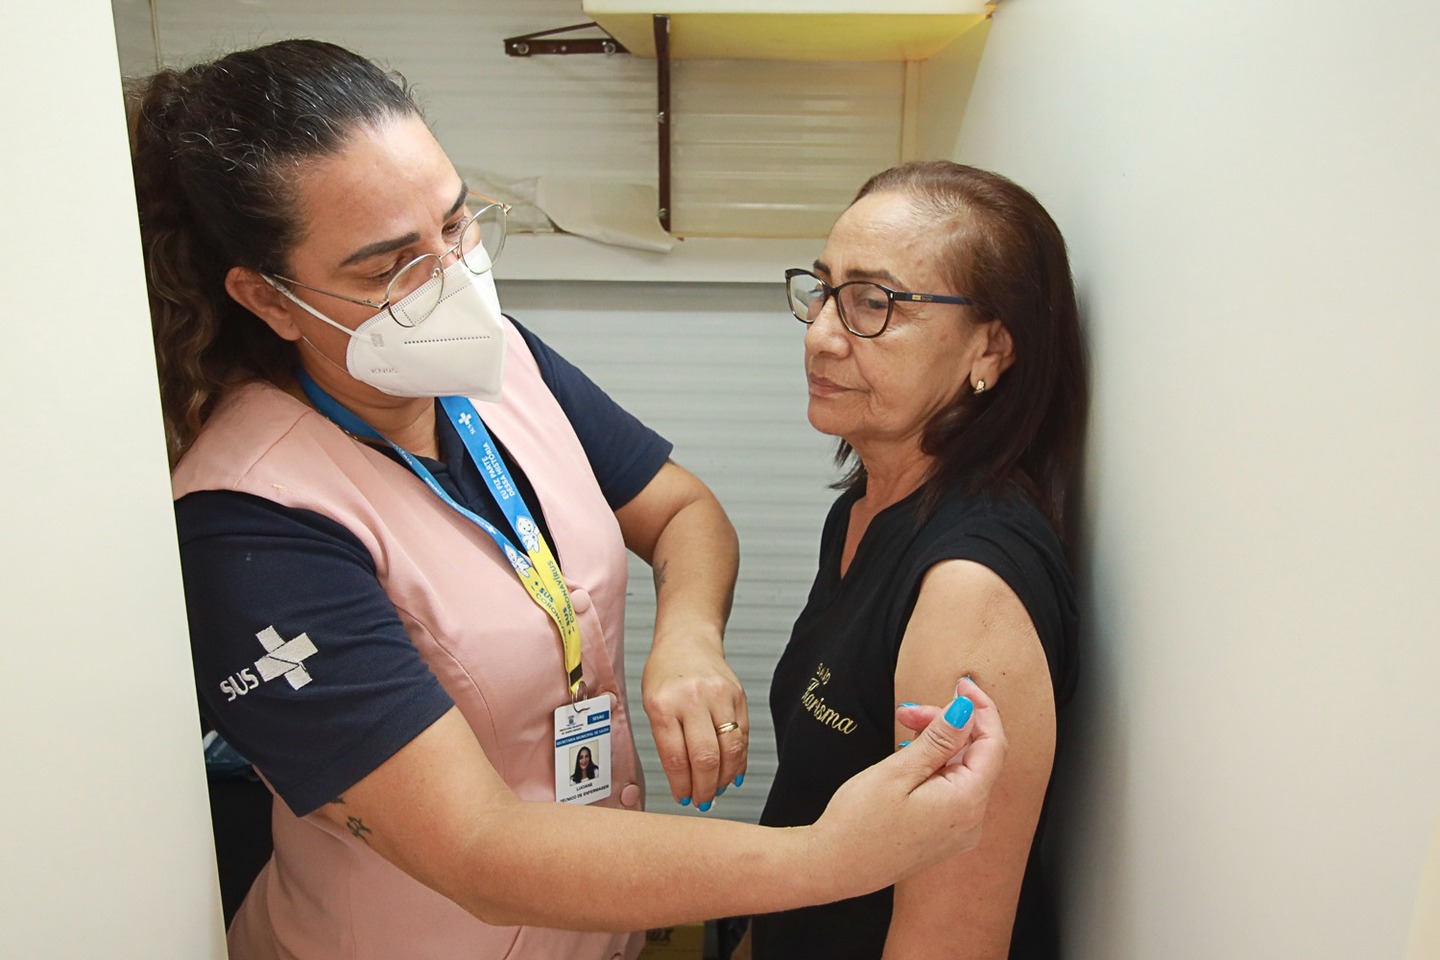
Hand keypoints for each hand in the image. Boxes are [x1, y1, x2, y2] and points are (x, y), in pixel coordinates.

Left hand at [641, 632, 748, 808]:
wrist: (688, 640)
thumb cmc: (665, 674)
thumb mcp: (652, 705)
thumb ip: (667, 741)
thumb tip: (686, 783)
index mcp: (663, 704)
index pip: (676, 757)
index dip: (682, 786)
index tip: (683, 798)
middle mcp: (693, 698)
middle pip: (706, 758)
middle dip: (705, 788)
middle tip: (702, 801)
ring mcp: (720, 696)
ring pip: (731, 749)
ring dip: (725, 778)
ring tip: (717, 789)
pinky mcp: (740, 696)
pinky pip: (743, 736)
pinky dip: (739, 759)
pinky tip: (732, 771)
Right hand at [810, 678, 1006, 891]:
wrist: (834, 868)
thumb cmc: (858, 824)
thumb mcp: (898, 771)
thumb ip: (939, 739)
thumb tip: (967, 711)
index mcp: (966, 803)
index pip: (993, 743)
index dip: (980, 708)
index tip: (960, 684)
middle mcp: (971, 820)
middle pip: (975, 754)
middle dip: (946, 724)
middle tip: (907, 712)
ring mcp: (959, 830)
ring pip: (961, 770)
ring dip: (937, 743)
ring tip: (901, 731)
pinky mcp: (944, 834)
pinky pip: (951, 789)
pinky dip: (934, 766)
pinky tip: (908, 758)